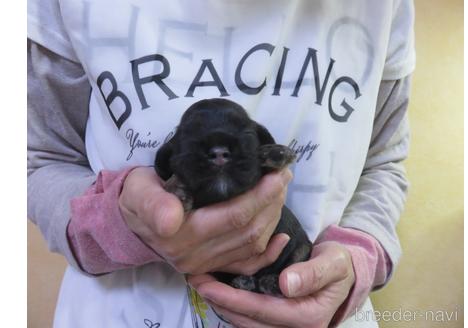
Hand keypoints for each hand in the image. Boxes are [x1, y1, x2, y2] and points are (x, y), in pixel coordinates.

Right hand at [119, 166, 291, 274]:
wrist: (133, 219)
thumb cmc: (140, 196)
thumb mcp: (140, 191)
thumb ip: (154, 204)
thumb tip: (170, 220)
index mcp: (180, 235)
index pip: (233, 216)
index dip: (260, 196)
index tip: (276, 173)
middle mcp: (195, 256)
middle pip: (248, 230)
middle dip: (272, 201)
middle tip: (283, 174)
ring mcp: (205, 266)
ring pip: (252, 245)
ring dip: (273, 217)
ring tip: (281, 190)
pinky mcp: (212, 268)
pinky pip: (247, 266)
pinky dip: (269, 253)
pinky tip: (282, 236)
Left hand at [188, 241, 354, 327]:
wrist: (343, 274)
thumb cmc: (338, 265)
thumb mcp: (334, 262)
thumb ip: (313, 273)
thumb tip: (287, 284)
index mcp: (308, 318)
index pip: (262, 309)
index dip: (232, 298)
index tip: (206, 284)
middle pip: (248, 322)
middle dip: (219, 302)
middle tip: (195, 280)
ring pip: (246, 326)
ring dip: (222, 307)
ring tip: (201, 285)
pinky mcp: (278, 326)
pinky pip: (250, 323)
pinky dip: (232, 309)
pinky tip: (218, 294)